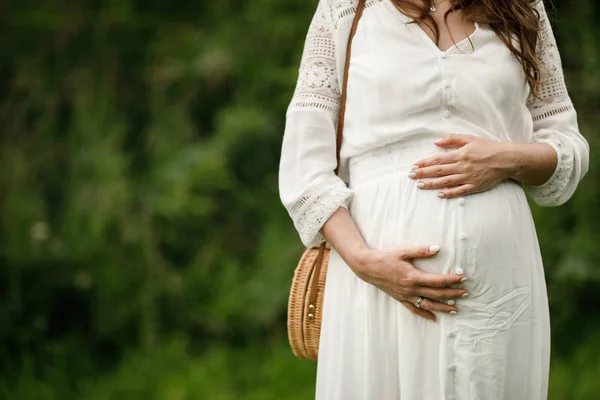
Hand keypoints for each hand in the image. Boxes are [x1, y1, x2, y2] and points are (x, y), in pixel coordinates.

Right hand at [352, 245, 467, 321]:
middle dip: (452, 294)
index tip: (463, 278)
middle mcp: (411, 289)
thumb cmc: (384, 257)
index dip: (452, 280)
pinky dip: (425, 314)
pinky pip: (414, 309)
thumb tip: (437, 248)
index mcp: (413, 277)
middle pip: (436, 294)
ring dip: (442, 308)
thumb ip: (420, 250)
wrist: (367, 267)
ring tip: (455, 309)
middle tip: (466, 294)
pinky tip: (434, 318)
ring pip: (428, 305)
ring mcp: (405, 295)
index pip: (438, 280)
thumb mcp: (402, 251)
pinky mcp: (400, 298)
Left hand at [409, 134, 518, 198]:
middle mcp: (462, 166)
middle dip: (423, 173)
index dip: (424, 163)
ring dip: (431, 184)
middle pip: (438, 171)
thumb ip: (453, 139)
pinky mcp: (475, 186)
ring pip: (446, 182)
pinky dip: (449, 193)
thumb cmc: (489, 148)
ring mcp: (468, 177)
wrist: (507, 160)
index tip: (414, 166)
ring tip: (420, 185)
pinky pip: (459, 191)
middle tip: (411, 176)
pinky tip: (439, 194)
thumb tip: (437, 142)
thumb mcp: (471, 139)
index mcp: (460, 154)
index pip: (438, 159)